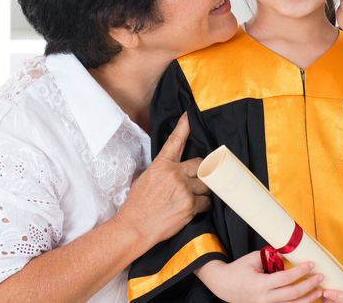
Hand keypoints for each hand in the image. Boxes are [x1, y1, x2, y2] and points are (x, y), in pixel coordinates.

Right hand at [116, 113, 210, 245]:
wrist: (135, 227)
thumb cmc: (138, 205)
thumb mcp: (145, 178)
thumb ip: (162, 169)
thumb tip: (174, 165)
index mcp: (161, 165)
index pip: (176, 140)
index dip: (185, 125)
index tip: (191, 114)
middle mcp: (174, 174)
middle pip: (201, 164)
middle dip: (202, 172)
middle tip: (197, 181)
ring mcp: (183, 189)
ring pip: (207, 184)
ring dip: (204, 191)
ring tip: (192, 198)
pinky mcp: (190, 205)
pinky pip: (207, 201)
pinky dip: (204, 205)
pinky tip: (194, 209)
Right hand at [196, 251, 323, 302]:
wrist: (223, 285)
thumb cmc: (237, 270)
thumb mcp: (252, 259)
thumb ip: (271, 257)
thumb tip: (288, 254)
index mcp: (260, 285)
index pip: (286, 278)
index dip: (300, 271)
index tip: (311, 264)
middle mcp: (264, 299)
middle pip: (293, 295)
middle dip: (309, 285)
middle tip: (320, 277)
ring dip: (308, 298)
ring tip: (319, 290)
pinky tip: (307, 299)